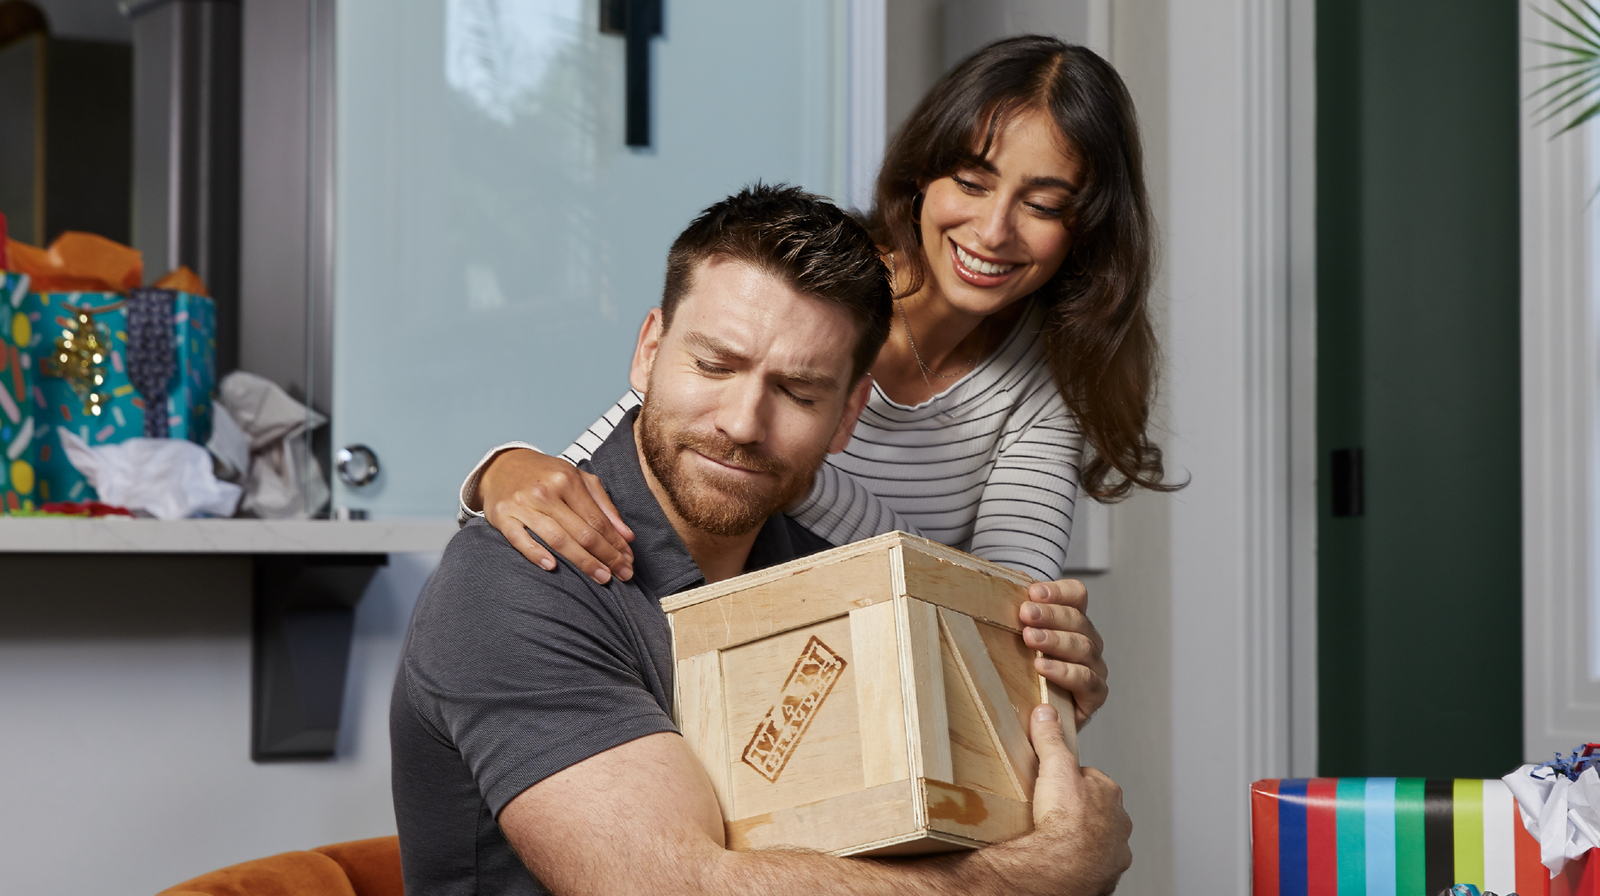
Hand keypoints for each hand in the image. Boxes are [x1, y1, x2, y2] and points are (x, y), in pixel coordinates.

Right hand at [479, 448, 634, 583]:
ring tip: (602, 577)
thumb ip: (604, 505)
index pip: (598, 519)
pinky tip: (553, 567)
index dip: (616, 542)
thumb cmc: (545, 475)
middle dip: (607, 556)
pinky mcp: (503, 517)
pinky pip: (521, 540)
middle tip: (623, 574)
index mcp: (567, 480)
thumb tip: (626, 536)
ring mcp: (523, 505)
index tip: (629, 560)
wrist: (501, 466)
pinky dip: (536, 554)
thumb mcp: (578, 478)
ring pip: (558, 539)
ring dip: (583, 562)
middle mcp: (546, 492)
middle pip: (582, 532)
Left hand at [1018, 579, 1106, 729]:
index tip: (1033, 592)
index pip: (1077, 596)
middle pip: (1078, 619)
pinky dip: (1063, 672)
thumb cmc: (1026, 676)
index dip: (1058, 591)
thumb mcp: (1017, 642)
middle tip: (1026, 614)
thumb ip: (1017, 615)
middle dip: (1050, 614)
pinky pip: (1085, 679)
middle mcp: (1088, 642)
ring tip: (1030, 638)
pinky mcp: (1094, 695)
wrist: (1038, 722)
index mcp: (1074, 622)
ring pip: (1082, 647)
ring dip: (1055, 640)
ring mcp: (1094, 668)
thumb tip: (1001, 583)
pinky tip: (1042, 667)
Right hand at [1022, 704, 1131, 895]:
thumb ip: (1051, 739)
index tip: (1057, 783)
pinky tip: (1066, 860)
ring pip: (1101, 839)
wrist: (1063, 867)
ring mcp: (1115, 851)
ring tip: (1059, 838)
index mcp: (1109, 793)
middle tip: (1056, 812)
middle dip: (1082, 810)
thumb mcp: (1054, 767)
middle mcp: (1119, 822)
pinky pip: (1096, 865)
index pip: (1092, 778)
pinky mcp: (1106, 876)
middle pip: (1099, 810)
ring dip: (1085, 838)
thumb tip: (1046, 713)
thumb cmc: (1064, 819)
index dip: (1072, 779)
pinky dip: (1084, 862)